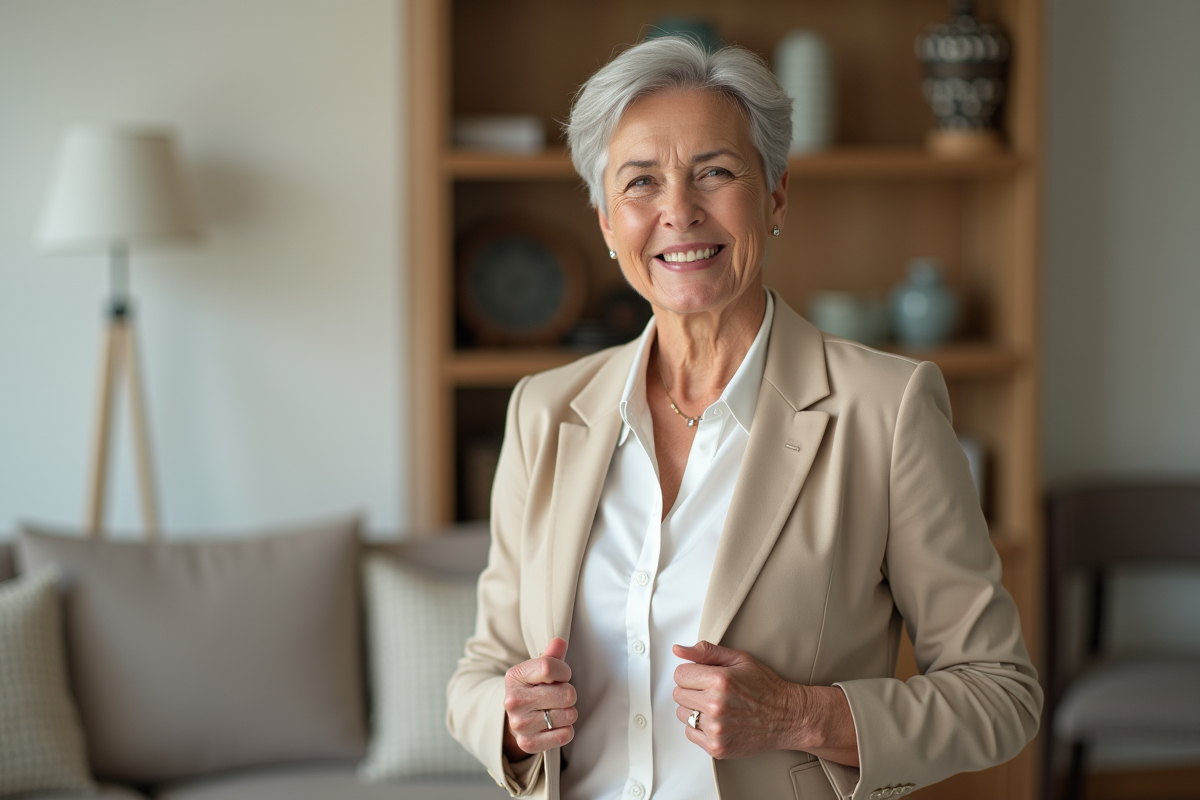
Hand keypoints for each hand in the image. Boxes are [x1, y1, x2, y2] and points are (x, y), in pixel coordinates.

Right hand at [502, 637, 577, 758]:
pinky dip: (566, 730)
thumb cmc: (532, 689)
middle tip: (559, 696)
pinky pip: (565, 735)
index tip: (562, 676)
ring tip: (556, 710)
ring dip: (568, 712)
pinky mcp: (528, 744)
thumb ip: (551, 655)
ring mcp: (520, 724)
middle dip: (569, 693)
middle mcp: (513, 701)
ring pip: (569, 715)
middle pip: (566, 694)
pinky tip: (555, 725)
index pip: (550, 667)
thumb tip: (560, 641)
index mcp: (515, 676)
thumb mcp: (538, 669)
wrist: (516, 718)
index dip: (564, 671)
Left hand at [672, 641, 859, 765]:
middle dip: (692, 689)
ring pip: (682, 714)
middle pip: (678, 694)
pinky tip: (717, 720)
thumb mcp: (739, 659)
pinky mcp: (717, 747)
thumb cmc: (766, 688)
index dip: (691, 673)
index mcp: (720, 680)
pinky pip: (690, 733)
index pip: (680, 674)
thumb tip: (679, 650)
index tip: (702, 676)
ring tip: (716, 706)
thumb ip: (706, 652)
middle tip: (711, 690)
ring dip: (694, 709)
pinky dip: (699, 728)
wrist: (788, 717)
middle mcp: (716, 705)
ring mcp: (716, 728)